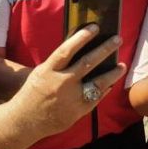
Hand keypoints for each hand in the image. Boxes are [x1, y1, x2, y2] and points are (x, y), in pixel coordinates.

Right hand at [9, 24, 125, 138]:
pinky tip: (111, 84)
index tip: (95, 27)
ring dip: (112, 73)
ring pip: (98, 82)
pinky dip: (105, 90)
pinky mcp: (77, 111)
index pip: (66, 50)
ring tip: (122, 65)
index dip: (81, 37)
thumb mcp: (42, 73)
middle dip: (105, 49)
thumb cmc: (34, 92)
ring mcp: (71, 98)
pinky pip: (96, 98)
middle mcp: (61, 82)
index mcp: (49, 70)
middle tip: (118, 39)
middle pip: (87, 63)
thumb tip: (81, 49)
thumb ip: (59, 63)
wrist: (25, 121)